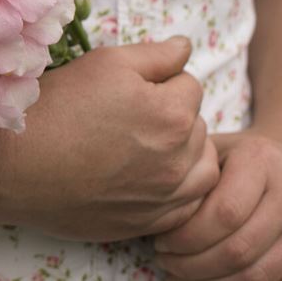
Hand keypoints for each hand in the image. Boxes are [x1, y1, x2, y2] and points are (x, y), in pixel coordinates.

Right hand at [0, 35, 219, 241]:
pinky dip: (174, 188)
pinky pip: (186, 204)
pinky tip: (142, 176)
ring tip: (140, 145)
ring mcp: (166, 197)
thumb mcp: (102, 63)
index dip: (156, 77)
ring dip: (182, 152)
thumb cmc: (51, 107)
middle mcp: (179, 158)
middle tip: (123, 114)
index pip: (187, 82)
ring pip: (200, 166)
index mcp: (171, 113)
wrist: (9, 168)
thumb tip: (184, 49)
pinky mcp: (148, 223)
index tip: (122, 85)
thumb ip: (154, 54)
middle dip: (171, 114)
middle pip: (196, 124)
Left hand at [154, 129, 281, 279]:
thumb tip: (151, 217)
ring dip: (211, 279)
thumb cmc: (226, 156)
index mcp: (259, 160)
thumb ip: (190, 179)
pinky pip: (268, 278)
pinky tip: (201, 279)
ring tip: (176, 272)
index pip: (225, 212)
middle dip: (194, 263)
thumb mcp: (207, 153)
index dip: (188, 236)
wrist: (273, 158)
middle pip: (239, 247)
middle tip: (163, 260)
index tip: (159, 242)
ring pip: (257, 271)